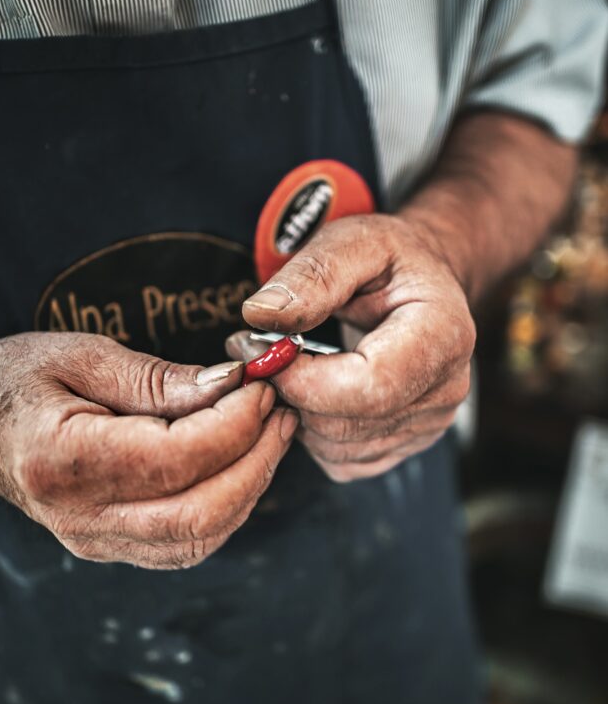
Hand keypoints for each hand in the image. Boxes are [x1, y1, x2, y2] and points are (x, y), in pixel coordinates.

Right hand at [0, 332, 296, 567]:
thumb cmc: (20, 379)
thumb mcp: (83, 355)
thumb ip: (159, 379)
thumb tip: (233, 386)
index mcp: (63, 460)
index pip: (175, 460)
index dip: (233, 426)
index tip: (260, 389)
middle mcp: (81, 516)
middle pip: (199, 514)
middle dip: (257, 462)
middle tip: (280, 413)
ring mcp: (96, 540)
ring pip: (201, 538)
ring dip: (251, 486)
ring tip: (270, 434)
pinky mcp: (112, 545)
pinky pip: (187, 543)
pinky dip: (228, 507)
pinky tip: (241, 465)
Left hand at [227, 214, 474, 481]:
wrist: (418, 286)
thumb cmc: (388, 260)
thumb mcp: (351, 242)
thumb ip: (312, 275)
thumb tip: (262, 315)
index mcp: (443, 334)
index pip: (370, 385)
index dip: (303, 378)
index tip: (260, 348)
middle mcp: (446, 389)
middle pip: (349, 423)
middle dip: (289, 392)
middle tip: (257, 352)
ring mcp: (429, 424)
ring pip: (338, 448)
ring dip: (296, 412)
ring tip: (285, 365)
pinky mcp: (405, 444)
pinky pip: (341, 461)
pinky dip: (312, 432)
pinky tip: (310, 389)